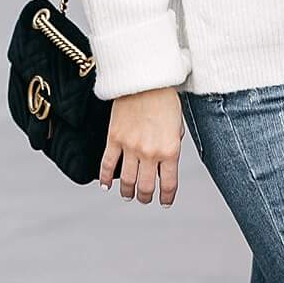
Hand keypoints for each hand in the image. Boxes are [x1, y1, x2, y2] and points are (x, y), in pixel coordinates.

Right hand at [100, 87, 184, 204]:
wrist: (145, 80)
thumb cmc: (164, 99)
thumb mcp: (178, 126)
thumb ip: (172, 146)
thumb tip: (165, 161)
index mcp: (170, 151)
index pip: (168, 184)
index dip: (166, 197)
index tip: (164, 202)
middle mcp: (150, 153)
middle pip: (145, 187)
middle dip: (145, 197)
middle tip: (144, 199)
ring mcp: (130, 147)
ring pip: (127, 181)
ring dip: (128, 193)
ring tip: (128, 196)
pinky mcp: (114, 139)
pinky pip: (108, 165)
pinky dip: (106, 178)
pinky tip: (107, 186)